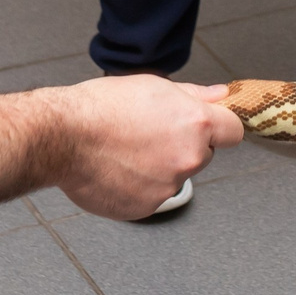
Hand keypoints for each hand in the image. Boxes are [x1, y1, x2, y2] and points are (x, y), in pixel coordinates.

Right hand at [48, 75, 243, 219]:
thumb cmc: (100, 108)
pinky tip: (117, 169)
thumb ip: (194, 95)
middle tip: (149, 133)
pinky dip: (138, 186)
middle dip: (183, 145)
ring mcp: (167, 187)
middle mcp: (187, 158)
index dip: (220, 127)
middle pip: (202, 154)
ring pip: (173, 176)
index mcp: (195, 124)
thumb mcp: (153, 86)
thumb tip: (219, 95)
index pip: (233, 131)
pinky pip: (151, 196)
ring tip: (126, 150)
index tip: (210, 127)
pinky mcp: (145, 208)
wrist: (62, 137)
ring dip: (159, 167)